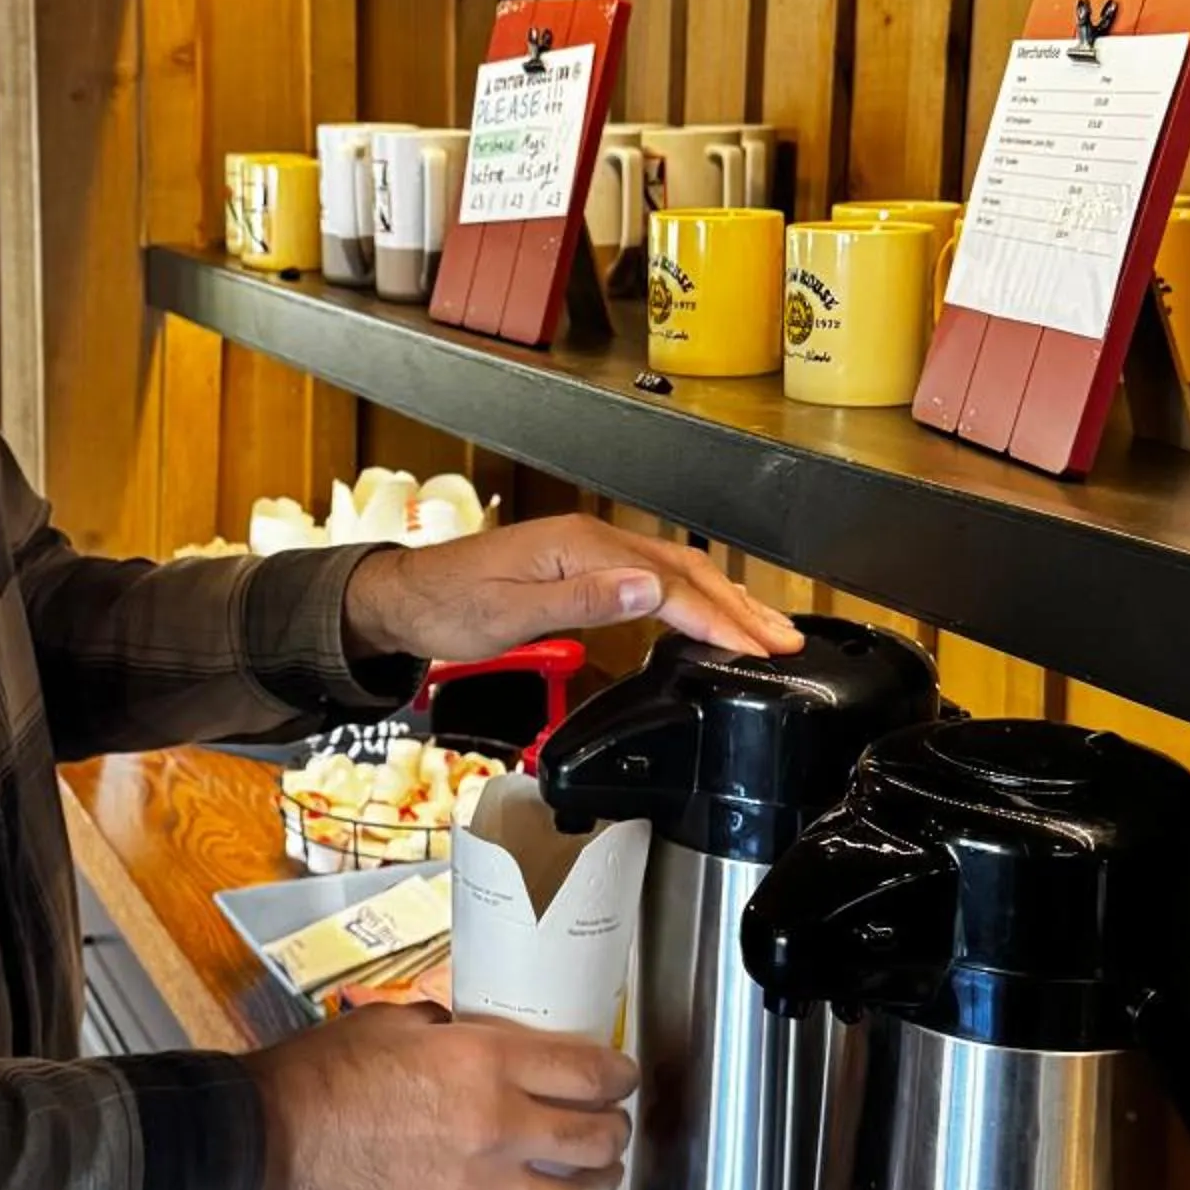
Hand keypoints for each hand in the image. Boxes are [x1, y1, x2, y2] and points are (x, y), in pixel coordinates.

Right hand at [243, 1006, 636, 1189]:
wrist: (267, 1140)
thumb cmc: (322, 1074)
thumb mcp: (397, 1022)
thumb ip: (454, 1030)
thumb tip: (483, 1035)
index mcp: (484, 1063)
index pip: (589, 1073)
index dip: (620, 1075)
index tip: (622, 1077)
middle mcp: (493, 1127)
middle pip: (594, 1140)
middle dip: (616, 1133)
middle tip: (614, 1128)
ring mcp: (473, 1188)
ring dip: (593, 1189)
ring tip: (595, 1180)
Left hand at [342, 513, 801, 666]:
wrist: (404, 597)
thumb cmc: (448, 606)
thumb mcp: (511, 611)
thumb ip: (584, 602)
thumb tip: (650, 589)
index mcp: (583, 546)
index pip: (670, 584)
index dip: (718, 619)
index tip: (756, 648)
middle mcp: (593, 540)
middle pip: (685, 571)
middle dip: (740, 607)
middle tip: (786, 642)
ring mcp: (589, 551)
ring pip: (675, 572)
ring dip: (723, 602)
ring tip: (765, 630)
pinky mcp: (582, 566)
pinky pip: (653, 578)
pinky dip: (691, 598)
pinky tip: (704, 616)